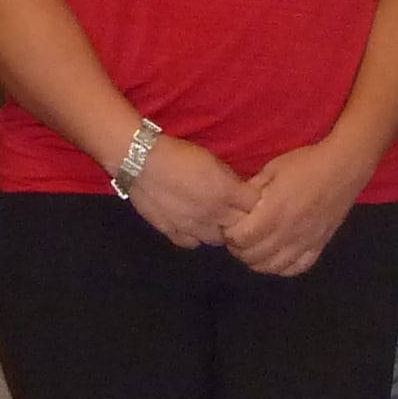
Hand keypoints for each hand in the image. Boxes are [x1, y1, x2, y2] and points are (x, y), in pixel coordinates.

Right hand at [124, 133, 253, 250]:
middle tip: (236, 212)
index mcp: (226, 193)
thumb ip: (230, 180)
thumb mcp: (212, 160)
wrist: (141, 161)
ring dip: (220, 231)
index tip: (251, 199)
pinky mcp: (173, 233)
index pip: (256, 207)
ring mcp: (193, 227)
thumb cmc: (178, 154)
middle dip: (242, 220)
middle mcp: (214, 214)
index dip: (255, 203)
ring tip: (214, 220)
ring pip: (218, 240)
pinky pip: (192, 244)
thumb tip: (241, 190)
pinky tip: (193, 227)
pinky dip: (196, 237)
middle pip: (240, 228)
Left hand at [225, 142, 375, 276]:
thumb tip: (238, 204)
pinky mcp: (319, 245)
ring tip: (256, 249)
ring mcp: (304, 242)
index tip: (230, 226)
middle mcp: (287, 233)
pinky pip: (298, 268)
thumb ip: (252, 190)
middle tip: (240, 238)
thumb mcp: (272, 169)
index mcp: (272, 214)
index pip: (241, 238)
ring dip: (258, 261)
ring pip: (273, 267)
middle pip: (253, 256)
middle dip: (240, 249)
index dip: (230, 234)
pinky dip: (284, 267)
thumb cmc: (306, 164)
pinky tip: (278, 256)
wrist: (343, 167)